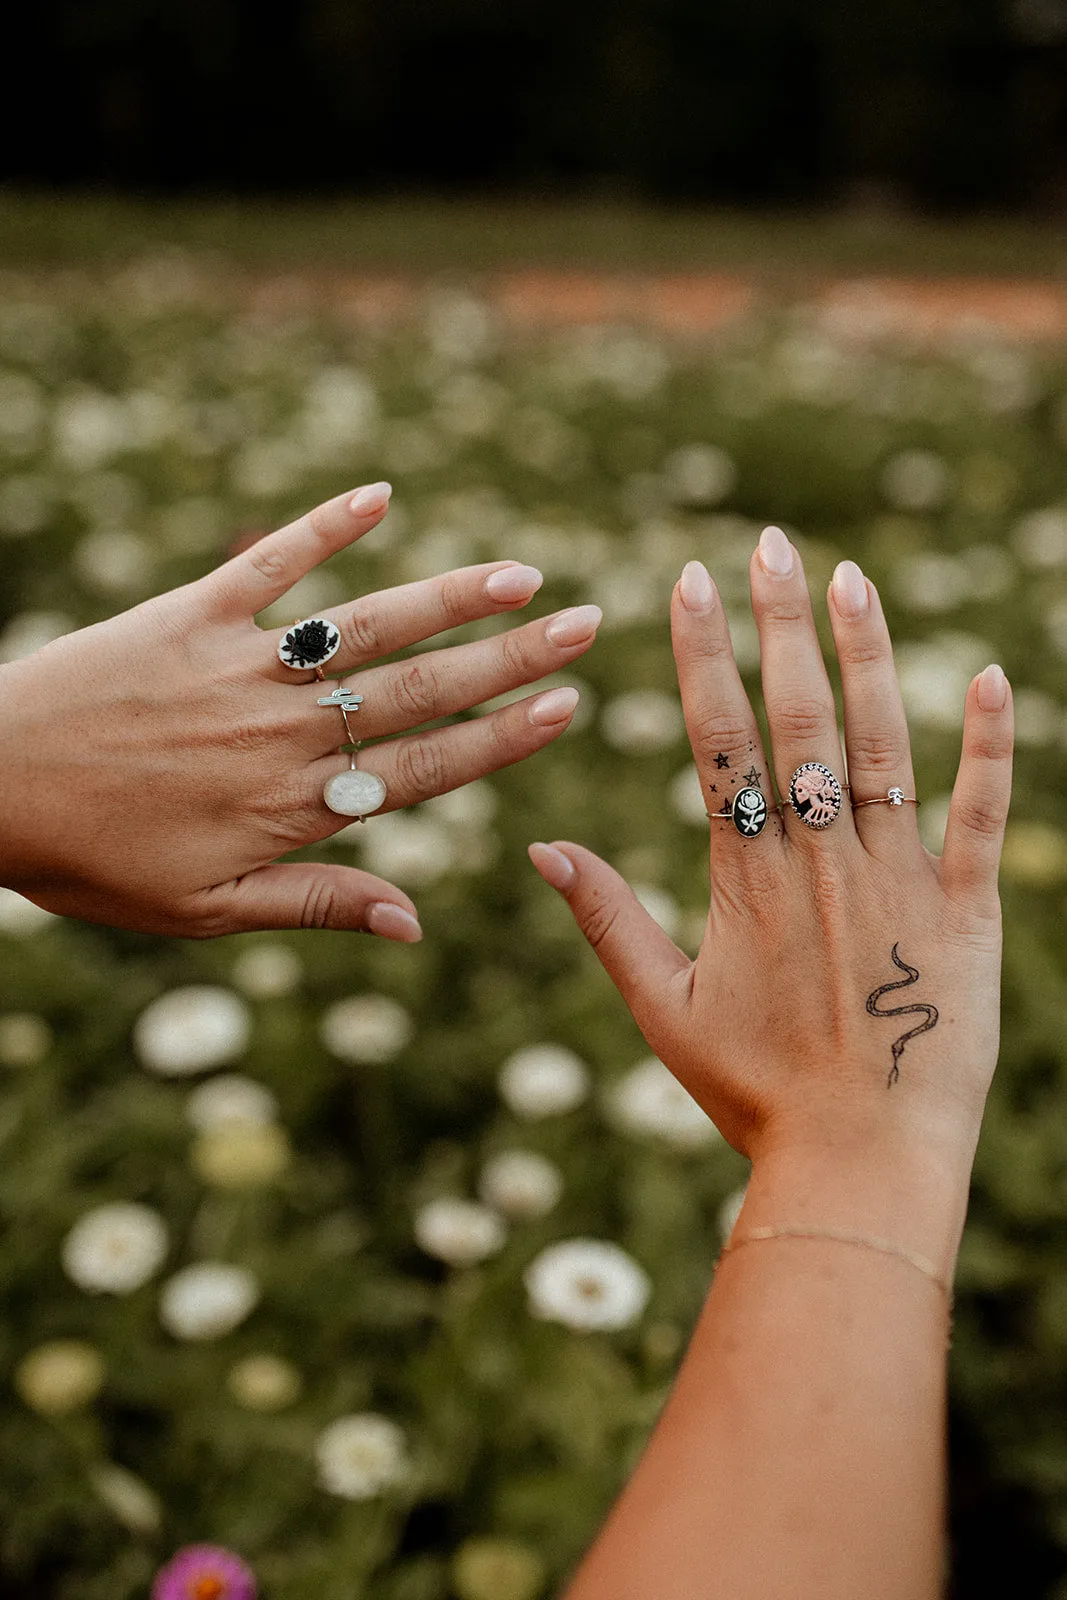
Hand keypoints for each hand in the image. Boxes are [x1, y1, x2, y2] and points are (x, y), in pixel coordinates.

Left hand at [0, 482, 598, 936]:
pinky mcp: (190, 613)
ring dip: (449, 595)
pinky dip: (324, 526)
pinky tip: (381, 493)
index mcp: (294, 805)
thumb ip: (314, 907)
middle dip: (512, 656)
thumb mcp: (203, 914)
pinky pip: (271, 563)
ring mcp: (241, 664)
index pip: (426, 766)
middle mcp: (284, 728)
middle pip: (420, 688)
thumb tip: (416, 923)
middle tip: (587, 623)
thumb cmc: (88, 861)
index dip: (504, 737)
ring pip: (366, 625)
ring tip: (520, 573)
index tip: (570, 707)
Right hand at [531, 526, 1013, 1166]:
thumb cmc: (755, 1093)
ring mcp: (899, 880)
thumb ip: (607, 921)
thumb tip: (541, 849)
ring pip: (883, 745)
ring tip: (853, 578)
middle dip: (779, 622)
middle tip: (770, 542)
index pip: (718, 739)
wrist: (862, 1162)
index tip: (688, 580)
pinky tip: (995, 677)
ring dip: (869, 656)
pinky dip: (989, 747)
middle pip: (797, 718)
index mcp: (746, 878)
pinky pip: (982, 815)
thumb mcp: (663, 1009)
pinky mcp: (968, 911)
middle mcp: (821, 861)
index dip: (702, 653)